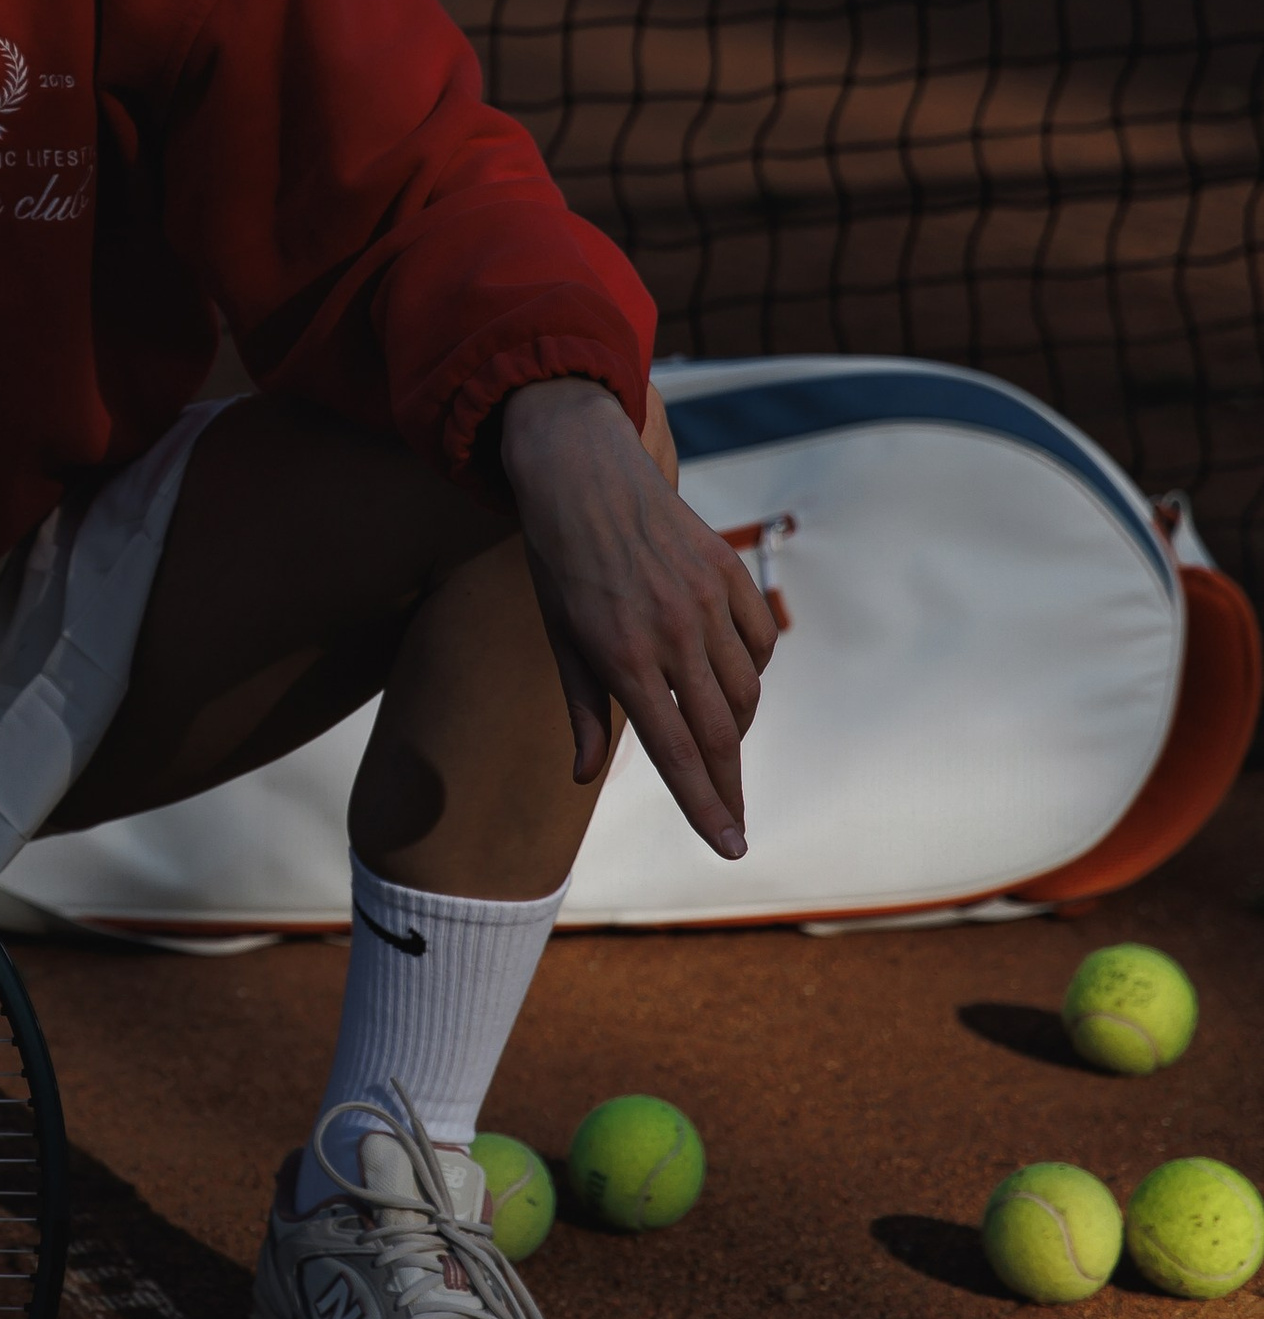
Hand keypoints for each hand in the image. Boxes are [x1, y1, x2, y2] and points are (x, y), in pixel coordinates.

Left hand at [498, 378, 777, 859]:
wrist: (583, 471)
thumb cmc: (559, 561)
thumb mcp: (558, 636)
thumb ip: (580, 709)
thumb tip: (585, 774)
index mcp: (621, 657)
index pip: (676, 752)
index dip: (706, 807)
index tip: (731, 847)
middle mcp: (672, 633)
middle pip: (720, 735)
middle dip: (731, 791)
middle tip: (737, 828)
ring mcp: (706, 601)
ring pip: (746, 692)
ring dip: (735, 730)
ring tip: (717, 745)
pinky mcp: (729, 573)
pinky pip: (760, 643)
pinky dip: (752, 672)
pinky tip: (729, 680)